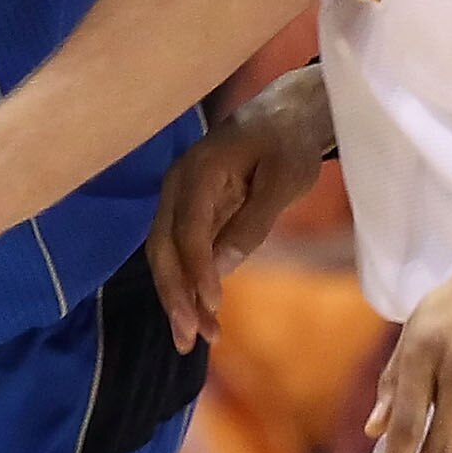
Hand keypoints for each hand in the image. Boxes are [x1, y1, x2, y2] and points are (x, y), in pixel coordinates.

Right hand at [150, 67, 332, 351]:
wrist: (287, 112)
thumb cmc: (289, 141)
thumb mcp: (284, 178)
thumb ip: (253, 221)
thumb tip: (223, 266)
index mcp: (198, 172)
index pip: (187, 228)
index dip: (196, 269)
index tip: (212, 304)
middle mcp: (178, 187)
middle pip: (163, 247)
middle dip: (174, 294)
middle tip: (190, 338)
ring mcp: (182, 201)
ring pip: (168, 255)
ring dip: (179, 298)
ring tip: (196, 340)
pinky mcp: (194, 214)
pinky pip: (185, 253)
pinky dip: (190, 285)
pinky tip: (204, 316)